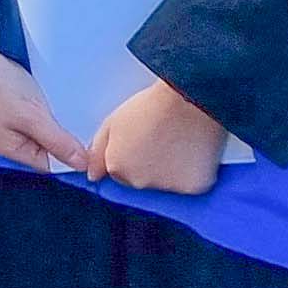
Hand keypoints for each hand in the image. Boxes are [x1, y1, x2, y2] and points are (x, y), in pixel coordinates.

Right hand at [0, 46, 87, 171]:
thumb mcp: (31, 117)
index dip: (74, 158)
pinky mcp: (28, 106)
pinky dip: (62, 111)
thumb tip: (82, 166)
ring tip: (86, 115)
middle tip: (94, 129)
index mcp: (13, 149)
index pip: (51, 165)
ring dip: (69, 123)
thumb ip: (57, 142)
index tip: (96, 147)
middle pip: (54, 149)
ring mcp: (23, 122)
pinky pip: (50, 116)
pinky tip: (72, 104)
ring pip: (54, 131)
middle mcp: (18, 139)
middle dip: (73, 140)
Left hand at [87, 75, 230, 193]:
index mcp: (117, 167)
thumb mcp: (112, 123)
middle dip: (149, 166)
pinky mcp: (194, 187)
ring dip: (171, 172)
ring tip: (178, 144)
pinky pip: (192, 186)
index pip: (119, 174)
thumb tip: (93, 175)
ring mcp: (167, 187)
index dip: (130, 157)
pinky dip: (193, 174)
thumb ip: (98, 151)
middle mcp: (139, 182)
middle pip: (141, 181)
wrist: (189, 100)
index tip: (142, 143)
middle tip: (162, 141)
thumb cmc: (152, 107)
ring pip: (167, 185)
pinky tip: (194, 152)